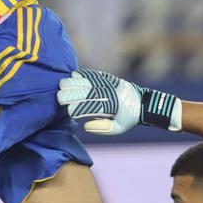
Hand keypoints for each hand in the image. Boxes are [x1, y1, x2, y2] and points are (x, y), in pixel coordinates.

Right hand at [57, 68, 182, 134]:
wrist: (143, 102)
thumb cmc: (128, 118)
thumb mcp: (119, 128)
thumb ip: (103, 128)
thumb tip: (86, 126)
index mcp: (113, 106)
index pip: (92, 106)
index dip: (78, 107)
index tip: (68, 110)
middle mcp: (111, 92)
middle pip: (88, 92)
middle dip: (72, 93)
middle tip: (59, 96)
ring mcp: (111, 83)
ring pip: (90, 81)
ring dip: (75, 82)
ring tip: (62, 84)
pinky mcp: (110, 78)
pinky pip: (96, 75)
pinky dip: (85, 74)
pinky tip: (74, 74)